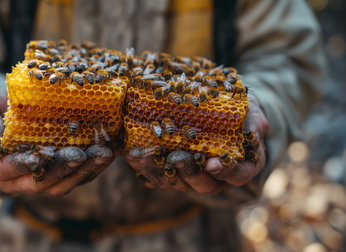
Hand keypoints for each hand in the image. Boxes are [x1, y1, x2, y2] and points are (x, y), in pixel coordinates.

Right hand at [0, 88, 113, 195]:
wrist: (6, 116)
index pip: (6, 170)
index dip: (22, 165)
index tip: (39, 156)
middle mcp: (16, 181)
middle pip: (40, 182)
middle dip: (61, 168)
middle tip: (80, 153)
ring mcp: (39, 180)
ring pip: (62, 184)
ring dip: (84, 170)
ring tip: (102, 152)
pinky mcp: (59, 176)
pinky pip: (78, 177)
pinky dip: (94, 167)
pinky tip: (110, 151)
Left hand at [124, 95, 268, 193]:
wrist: (219, 113)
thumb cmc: (239, 113)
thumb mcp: (252, 111)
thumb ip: (255, 121)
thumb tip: (255, 132)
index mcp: (241, 165)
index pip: (238, 176)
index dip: (226, 172)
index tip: (213, 163)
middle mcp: (215, 177)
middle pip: (203, 184)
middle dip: (188, 172)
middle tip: (176, 157)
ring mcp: (192, 176)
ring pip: (176, 182)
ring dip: (159, 171)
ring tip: (143, 155)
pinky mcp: (171, 171)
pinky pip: (157, 175)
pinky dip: (144, 166)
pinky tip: (132, 154)